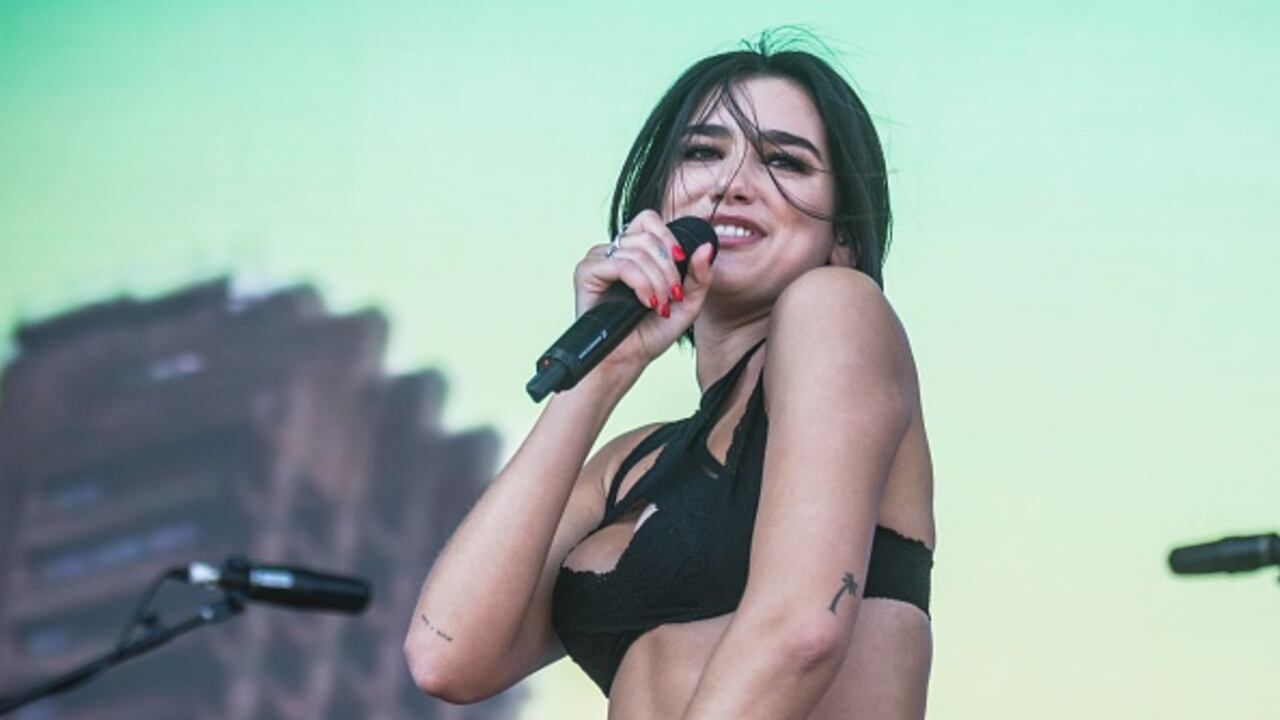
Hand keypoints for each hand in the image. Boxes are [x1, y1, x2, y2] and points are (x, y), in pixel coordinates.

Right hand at [573, 210, 715, 374]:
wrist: (628, 359)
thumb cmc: (652, 333)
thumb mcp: (687, 303)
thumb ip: (700, 275)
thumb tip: (707, 246)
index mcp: (634, 251)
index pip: (649, 220)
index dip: (668, 237)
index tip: (681, 261)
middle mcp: (614, 251)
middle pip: (646, 235)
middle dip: (667, 267)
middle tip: (673, 295)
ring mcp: (598, 260)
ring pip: (636, 251)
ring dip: (656, 280)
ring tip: (659, 305)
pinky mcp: (586, 272)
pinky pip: (619, 263)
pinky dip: (639, 282)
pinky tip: (645, 302)